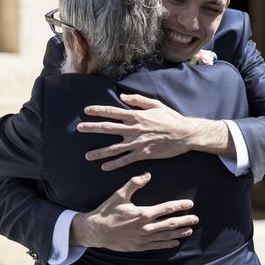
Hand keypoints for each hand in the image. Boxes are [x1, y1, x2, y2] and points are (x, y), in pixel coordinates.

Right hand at [70, 172, 198, 250]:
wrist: (96, 231)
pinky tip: (175, 242)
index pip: (166, 208)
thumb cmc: (107, 211)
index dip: (180, 206)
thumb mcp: (119, 195)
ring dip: (179, 232)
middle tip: (195, 219)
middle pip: (170, 224)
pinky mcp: (138, 246)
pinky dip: (167, 244)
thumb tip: (148, 174)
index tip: (190, 204)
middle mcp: (145, 227)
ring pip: (165, 235)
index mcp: (143, 213)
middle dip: (184, 221)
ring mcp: (142, 238)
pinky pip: (157, 246)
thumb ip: (134, 183)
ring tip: (189, 230)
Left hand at [77, 94, 191, 170]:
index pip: (113, 112)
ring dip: (100, 152)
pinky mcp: (143, 154)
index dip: (98, 110)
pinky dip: (114, 164)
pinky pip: (126, 160)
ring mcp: (138, 143)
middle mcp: (134, 129)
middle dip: (92, 128)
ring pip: (114, 148)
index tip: (86, 110)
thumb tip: (122, 97)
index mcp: (137, 116)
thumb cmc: (171, 118)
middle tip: (79, 128)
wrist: (185, 134)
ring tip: (87, 156)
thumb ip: (138, 100)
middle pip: (109, 128)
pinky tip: (104, 167)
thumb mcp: (155, 104)